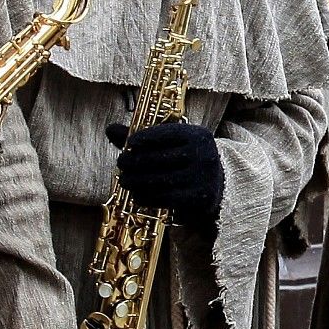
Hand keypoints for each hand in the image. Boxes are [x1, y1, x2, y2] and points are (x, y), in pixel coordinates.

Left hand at [107, 120, 223, 233]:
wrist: (219, 186)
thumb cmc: (188, 159)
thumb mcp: (174, 143)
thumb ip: (144, 137)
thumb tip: (110, 129)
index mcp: (198, 135)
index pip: (166, 134)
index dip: (144, 138)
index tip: (129, 144)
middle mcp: (203, 155)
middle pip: (159, 158)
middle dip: (134, 162)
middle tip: (121, 164)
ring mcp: (202, 179)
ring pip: (159, 180)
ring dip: (136, 182)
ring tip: (125, 181)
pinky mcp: (198, 199)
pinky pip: (165, 198)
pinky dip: (147, 197)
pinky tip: (137, 195)